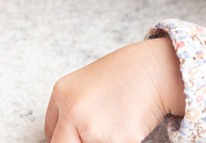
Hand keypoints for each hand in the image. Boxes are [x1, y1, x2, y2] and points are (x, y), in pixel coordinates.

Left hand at [44, 39, 185, 142]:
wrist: (156, 71)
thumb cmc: (123, 75)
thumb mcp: (85, 85)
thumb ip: (71, 110)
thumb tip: (65, 138)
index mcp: (62, 93)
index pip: (50, 132)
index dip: (63, 138)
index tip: (73, 137)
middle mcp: (73, 111)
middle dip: (77, 142)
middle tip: (93, 135)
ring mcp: (93, 129)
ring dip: (98, 142)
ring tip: (114, 122)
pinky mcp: (117, 142)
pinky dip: (118, 141)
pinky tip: (127, 125)